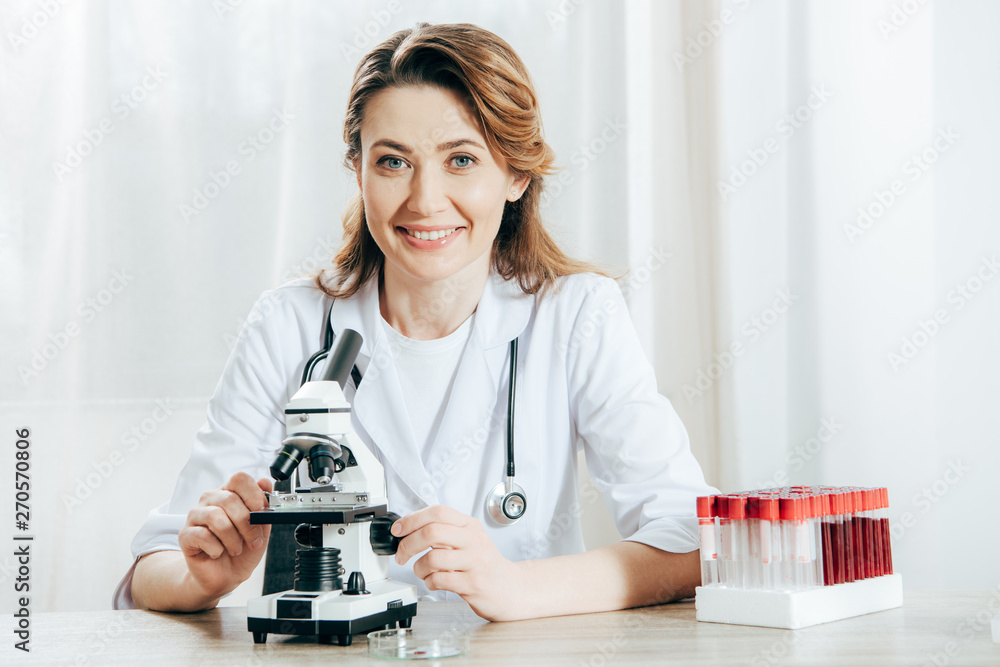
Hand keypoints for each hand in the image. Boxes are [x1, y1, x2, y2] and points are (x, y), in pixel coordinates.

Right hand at [178, 472, 271, 603]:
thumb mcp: (261, 528)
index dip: (253, 494)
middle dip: (247, 524)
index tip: (261, 512)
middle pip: (230, 499)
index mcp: (230, 493)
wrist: (226, 575)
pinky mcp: (185, 534)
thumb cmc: (243, 549)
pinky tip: (218, 553)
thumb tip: (265, 482)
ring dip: (232, 538)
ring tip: (236, 549)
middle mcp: (211, 500)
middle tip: (253, 540)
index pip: (239, 479)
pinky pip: (202, 536)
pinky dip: (216, 548)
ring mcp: (195, 516)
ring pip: (216, 517)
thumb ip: (264, 505)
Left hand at [392, 505, 523, 620]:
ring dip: (419, 568)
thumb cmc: (484, 563)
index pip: (438, 512)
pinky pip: (440, 580)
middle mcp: (474, 540)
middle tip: (402, 555)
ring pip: (433, 558)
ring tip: (422, 571)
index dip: (412, 519)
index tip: (398, 530)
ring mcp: (475, 562)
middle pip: (432, 532)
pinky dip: (429, 582)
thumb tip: (410, 528)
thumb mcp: (469, 539)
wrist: (510, 587)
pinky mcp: (473, 584)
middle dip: (408, 544)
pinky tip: (434, 581)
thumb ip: (445, 531)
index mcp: (469, 526)